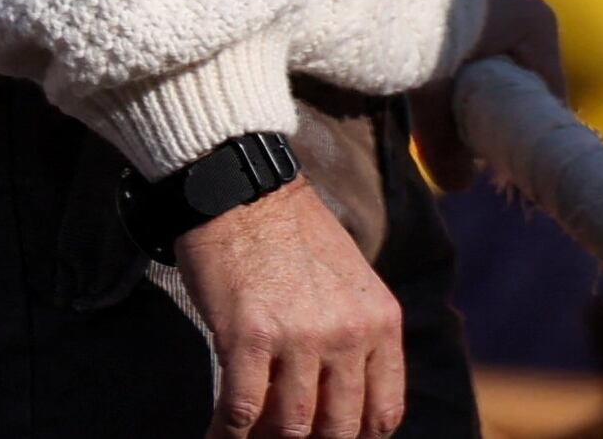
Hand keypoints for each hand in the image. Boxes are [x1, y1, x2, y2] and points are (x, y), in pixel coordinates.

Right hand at [175, 176, 401, 438]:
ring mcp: (298, 338)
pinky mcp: (247, 335)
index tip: (331, 436)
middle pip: (338, 426)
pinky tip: (219, 433)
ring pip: (291, 423)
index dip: (357, 437)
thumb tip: (341, 390)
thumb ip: (358, 332)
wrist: (237, 187)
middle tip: (285, 437)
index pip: (383, 411)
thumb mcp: (351, 279)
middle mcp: (347, 336)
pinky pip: (243, 406)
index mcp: (380, 322)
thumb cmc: (287, 232)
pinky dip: (229, 431)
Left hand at [413, 0, 564, 188]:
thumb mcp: (431, 87)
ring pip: (492, 59)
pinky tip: (433, 85)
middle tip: (472, 146)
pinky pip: (470, 41)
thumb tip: (455, 186)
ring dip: (473, 88)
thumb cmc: (413, 21)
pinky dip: (455, 64)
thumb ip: (442, 139)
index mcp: (535, 23)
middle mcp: (521, 3)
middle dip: (497, 112)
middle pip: (518, 77)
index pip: (546, 92)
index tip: (508, 161)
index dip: (527, 131)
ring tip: (449, 119)